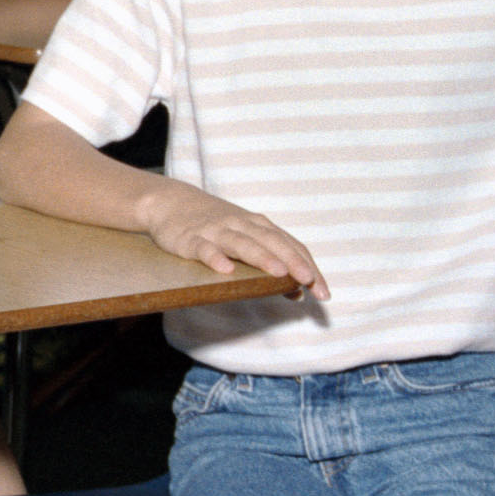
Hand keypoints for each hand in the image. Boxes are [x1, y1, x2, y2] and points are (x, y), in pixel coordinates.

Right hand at [135, 178, 322, 297]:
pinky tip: (225, 269)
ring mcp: (217, 231)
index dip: (308, 267)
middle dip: (293, 262)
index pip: (290, 246)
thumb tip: (298, 293)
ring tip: (280, 273)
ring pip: (243, 244)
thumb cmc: (215, 225)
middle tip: (309, 281)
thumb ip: (271, 262)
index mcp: (259, 226)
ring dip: (262, 257)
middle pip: (272, 242)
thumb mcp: (245, 239)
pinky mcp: (191, 239)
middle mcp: (242, 225)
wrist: (171, 202)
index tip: (323, 291)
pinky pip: (204, 249)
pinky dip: (215, 258)